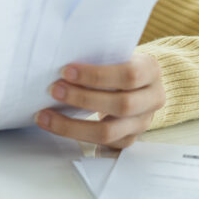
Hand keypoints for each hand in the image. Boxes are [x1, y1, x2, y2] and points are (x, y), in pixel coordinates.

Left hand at [34, 53, 164, 148]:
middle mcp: (152, 99)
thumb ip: (98, 56)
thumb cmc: (118, 63)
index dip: (96, 75)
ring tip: (45, 115)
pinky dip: (74, 135)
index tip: (66, 71)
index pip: (129, 75)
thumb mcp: (116, 53)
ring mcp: (141, 123)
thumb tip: (59, 59)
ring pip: (108, 133)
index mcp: (151, 71)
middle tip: (53, 90)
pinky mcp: (128, 140)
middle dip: (82, 98)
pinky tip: (54, 125)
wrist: (137, 83)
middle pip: (121, 106)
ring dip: (72, 125)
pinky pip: (101, 144)